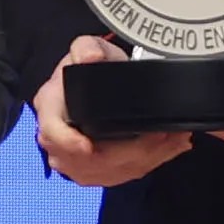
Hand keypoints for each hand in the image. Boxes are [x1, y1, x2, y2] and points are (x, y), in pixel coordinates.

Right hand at [33, 37, 187, 187]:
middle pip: (87, 160)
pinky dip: (148, 164)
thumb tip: (90, 56)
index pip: (52, 131)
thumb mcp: (88, 48)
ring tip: (173, 141)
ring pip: (108, 172)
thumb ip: (86, 48)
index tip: (88, 147)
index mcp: (50, 108)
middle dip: (130, 152)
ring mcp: (73, 159)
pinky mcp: (92, 171)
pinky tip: (168, 149)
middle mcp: (56, 139)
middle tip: (163, 135)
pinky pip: (119, 176)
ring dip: (145, 159)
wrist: (95, 82)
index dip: (68, 143)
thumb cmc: (91, 67)